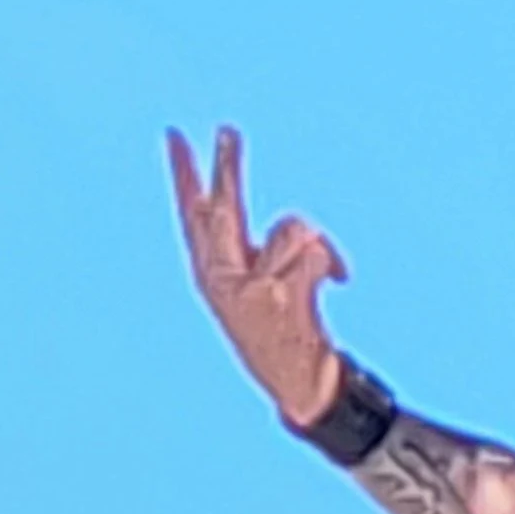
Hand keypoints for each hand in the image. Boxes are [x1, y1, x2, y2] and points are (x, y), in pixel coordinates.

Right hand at [168, 124, 345, 427]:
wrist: (301, 386)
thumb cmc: (286, 336)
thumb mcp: (274, 288)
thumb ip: (277, 250)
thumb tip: (304, 232)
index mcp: (212, 275)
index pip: (193, 213)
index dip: (185, 174)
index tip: (175, 135)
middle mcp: (221, 279)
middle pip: (224, 207)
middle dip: (227, 165)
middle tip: (229, 127)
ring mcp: (246, 288)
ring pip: (291, 228)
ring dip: (317, 246)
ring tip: (327, 275)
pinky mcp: (277, 297)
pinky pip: (315, 252)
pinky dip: (334, 263)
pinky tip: (339, 284)